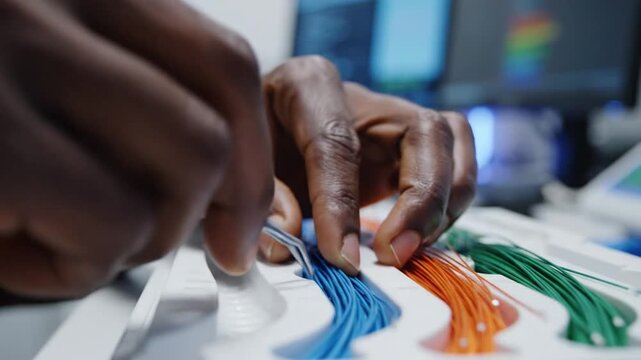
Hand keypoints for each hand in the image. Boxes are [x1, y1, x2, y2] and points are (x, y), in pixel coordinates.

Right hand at [0, 0, 272, 298]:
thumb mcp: (52, 84)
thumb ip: (134, 99)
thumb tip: (225, 174)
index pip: (224, 62)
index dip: (256, 151)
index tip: (250, 210)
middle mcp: (50, 7)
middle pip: (219, 120)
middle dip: (222, 206)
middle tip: (209, 248)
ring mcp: (16, 60)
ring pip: (186, 168)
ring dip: (143, 236)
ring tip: (71, 239)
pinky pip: (111, 224)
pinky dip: (79, 267)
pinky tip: (21, 254)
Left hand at [260, 56, 475, 273]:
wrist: (266, 139)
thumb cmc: (255, 145)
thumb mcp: (243, 167)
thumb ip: (264, 201)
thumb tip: (287, 243)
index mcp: (308, 83)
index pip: (337, 141)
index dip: (341, 202)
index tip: (341, 255)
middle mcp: (361, 95)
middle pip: (424, 132)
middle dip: (420, 199)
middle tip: (392, 254)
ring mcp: (393, 117)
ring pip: (452, 145)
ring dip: (441, 205)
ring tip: (405, 251)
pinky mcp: (410, 147)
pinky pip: (453, 166)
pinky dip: (446, 207)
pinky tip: (415, 238)